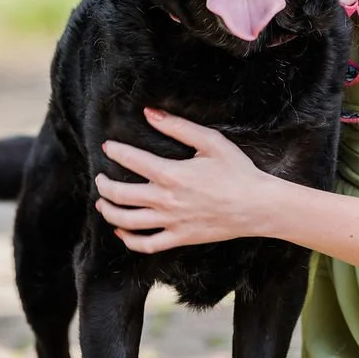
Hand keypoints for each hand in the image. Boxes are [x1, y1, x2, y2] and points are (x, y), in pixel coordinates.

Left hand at [95, 108, 264, 253]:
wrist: (257, 206)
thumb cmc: (237, 170)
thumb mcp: (211, 141)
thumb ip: (178, 126)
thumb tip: (150, 113)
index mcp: (172, 173)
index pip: (131, 160)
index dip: (115, 151)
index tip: (108, 147)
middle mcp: (166, 200)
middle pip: (121, 194)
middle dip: (104, 184)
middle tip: (100, 178)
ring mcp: (171, 222)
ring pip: (127, 221)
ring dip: (109, 212)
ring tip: (102, 203)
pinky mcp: (180, 238)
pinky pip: (147, 244)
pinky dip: (129, 241)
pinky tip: (121, 233)